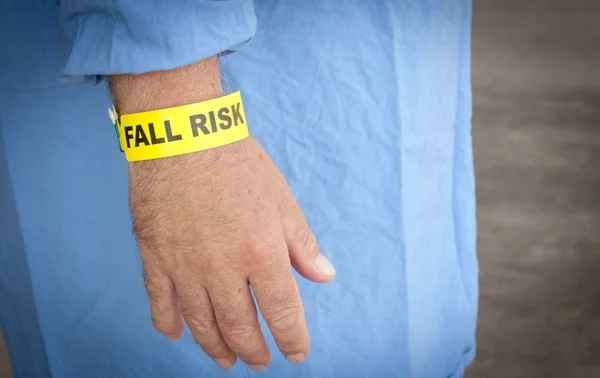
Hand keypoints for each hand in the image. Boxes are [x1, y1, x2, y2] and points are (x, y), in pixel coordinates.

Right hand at [129, 136, 335, 369]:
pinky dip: (169, 324)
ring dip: (216, 348)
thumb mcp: (281, 199)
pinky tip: (178, 335)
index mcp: (261, 253)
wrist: (183, 135)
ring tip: (226, 361)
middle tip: (260, 363)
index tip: (297, 353)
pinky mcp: (154, 257)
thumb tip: (324, 276)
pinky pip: (160, 303)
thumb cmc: (237, 162)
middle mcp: (223, 269)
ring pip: (201, 324)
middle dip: (254, 351)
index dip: (292, 339)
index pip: (282, 313)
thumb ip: (301, 244)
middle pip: (240, 327)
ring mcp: (185, 266)